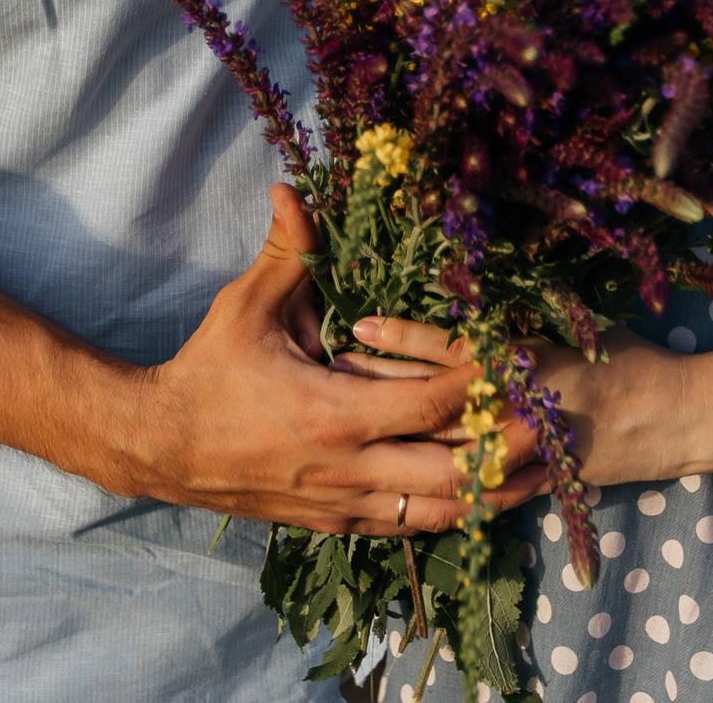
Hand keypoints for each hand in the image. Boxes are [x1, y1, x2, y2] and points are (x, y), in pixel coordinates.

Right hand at [110, 187, 538, 534]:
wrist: (161, 445)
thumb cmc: (207, 370)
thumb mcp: (246, 307)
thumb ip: (283, 250)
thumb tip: (291, 187)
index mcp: (335, 413)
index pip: (431, 404)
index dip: (479, 385)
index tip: (515, 363)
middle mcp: (348, 468)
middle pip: (453, 473)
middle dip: (506, 449)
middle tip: (551, 426)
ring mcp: (343, 503)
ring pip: (437, 512)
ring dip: (491, 494)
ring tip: (536, 477)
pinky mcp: (333, 522)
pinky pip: (405, 526)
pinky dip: (447, 515)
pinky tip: (476, 503)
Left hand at [340, 316, 702, 490]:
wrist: (675, 418)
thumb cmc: (625, 359)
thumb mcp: (572, 327)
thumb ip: (516, 324)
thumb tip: (465, 296)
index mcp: (526, 361)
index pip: (451, 348)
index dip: (403, 337)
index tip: (360, 323)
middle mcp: (518, 408)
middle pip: (434, 399)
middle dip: (380, 386)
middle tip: (332, 366)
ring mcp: (522, 452)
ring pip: (444, 443)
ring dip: (394, 430)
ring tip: (345, 416)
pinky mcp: (530, 481)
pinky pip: (472, 486)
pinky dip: (431, 476)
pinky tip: (390, 471)